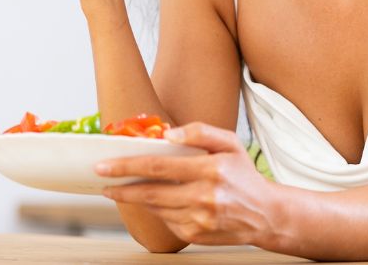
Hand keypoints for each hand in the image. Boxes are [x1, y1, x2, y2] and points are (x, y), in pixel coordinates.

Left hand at [97, 123, 277, 246]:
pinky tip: (161, 201)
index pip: (159, 166)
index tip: (105, 165)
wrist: (265, 214)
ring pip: (155, 207)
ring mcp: (198, 219)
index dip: (127, 166)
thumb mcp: (230, 143)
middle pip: (149, 192)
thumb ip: (200, 132)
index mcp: (211, 169)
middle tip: (103, 181)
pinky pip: (165, 221)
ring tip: (128, 188)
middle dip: (121, 186)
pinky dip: (158, 209)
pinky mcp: (194, 235)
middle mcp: (204, 196)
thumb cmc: (244, 175)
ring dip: (137, 198)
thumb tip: (167, 134)